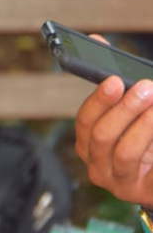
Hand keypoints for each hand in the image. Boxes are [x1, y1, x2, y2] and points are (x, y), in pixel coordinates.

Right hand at [75, 35, 152, 207]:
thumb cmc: (148, 138)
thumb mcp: (133, 110)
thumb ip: (117, 81)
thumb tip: (96, 40)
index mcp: (88, 142)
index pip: (86, 119)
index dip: (99, 99)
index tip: (116, 80)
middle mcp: (95, 163)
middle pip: (101, 134)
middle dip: (124, 109)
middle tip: (146, 88)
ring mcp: (114, 180)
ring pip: (122, 150)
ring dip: (143, 124)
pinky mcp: (136, 191)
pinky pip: (144, 165)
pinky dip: (152, 138)